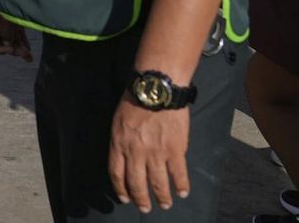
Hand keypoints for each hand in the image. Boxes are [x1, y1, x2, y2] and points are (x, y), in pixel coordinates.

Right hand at [0, 4, 32, 61]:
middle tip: (25, 54)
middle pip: (4, 44)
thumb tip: (9, 46)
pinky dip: (23, 43)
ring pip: (13, 41)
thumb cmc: (8, 4)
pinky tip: (29, 49)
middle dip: (14, 51)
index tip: (11, 48)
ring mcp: (8, 25)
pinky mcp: (16, 23)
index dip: (1, 50)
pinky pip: (18, 36)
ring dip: (20, 49)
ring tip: (29, 57)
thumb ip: (6, 35)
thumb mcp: (6, 20)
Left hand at [108, 98, 190, 213]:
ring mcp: (156, 153)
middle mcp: (135, 152)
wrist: (156, 89)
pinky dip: (181, 185)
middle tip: (145, 208)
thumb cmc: (135, 99)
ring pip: (158, 182)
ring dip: (162, 197)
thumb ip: (122, 140)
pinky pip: (178, 173)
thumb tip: (127, 155)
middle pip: (137, 183)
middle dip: (141, 199)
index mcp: (118, 144)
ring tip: (165, 204)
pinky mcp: (175, 150)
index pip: (116, 173)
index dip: (121, 189)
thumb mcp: (118, 120)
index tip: (125, 198)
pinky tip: (182, 192)